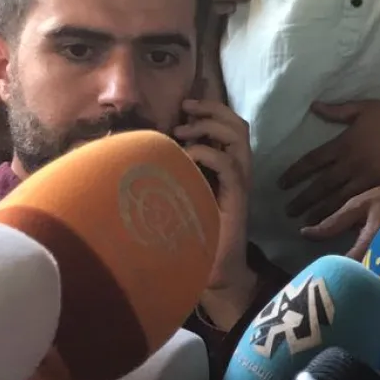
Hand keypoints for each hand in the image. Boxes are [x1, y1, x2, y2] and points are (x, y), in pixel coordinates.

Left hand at [175, 98, 252, 288]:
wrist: (211, 273)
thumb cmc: (189, 235)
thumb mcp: (177, 195)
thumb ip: (170, 173)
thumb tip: (140, 153)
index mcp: (225, 168)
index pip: (229, 126)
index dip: (210, 110)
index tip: (184, 107)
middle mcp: (237, 171)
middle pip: (238, 124)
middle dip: (212, 110)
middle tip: (186, 110)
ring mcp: (240, 183)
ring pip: (239, 137)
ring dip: (210, 127)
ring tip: (184, 132)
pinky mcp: (237, 198)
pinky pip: (229, 164)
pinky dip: (207, 153)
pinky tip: (186, 157)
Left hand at [280, 99, 379, 222]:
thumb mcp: (364, 108)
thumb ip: (337, 111)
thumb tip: (314, 106)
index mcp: (343, 143)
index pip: (312, 161)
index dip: (295, 173)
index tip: (282, 183)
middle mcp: (349, 163)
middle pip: (320, 185)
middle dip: (302, 199)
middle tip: (287, 211)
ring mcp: (364, 177)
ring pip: (335, 198)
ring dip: (318, 209)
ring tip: (304, 220)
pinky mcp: (378, 186)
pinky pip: (355, 202)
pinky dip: (340, 212)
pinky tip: (332, 220)